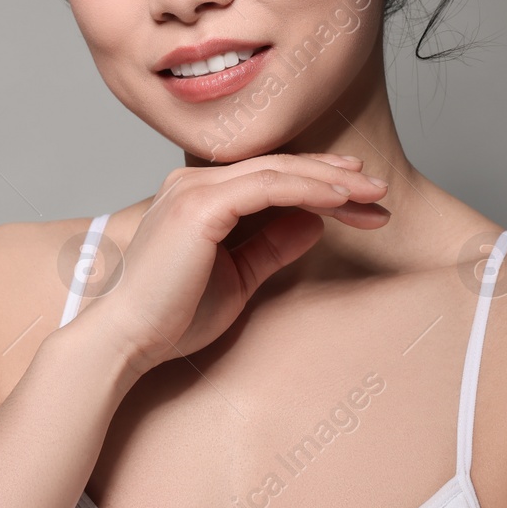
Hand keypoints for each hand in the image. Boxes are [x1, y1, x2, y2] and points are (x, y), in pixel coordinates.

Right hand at [83, 152, 389, 373]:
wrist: (127, 340)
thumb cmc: (172, 316)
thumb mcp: (238, 276)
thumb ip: (273, 245)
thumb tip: (314, 222)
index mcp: (198, 194)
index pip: (270, 176)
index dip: (318, 181)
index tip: (358, 194)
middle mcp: (193, 181)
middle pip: (279, 167)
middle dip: (334, 176)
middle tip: (379, 189)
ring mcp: (194, 189)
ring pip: (278, 171)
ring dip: (331, 181)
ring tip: (372, 194)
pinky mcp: (200, 206)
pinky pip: (267, 188)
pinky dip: (308, 190)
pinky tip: (339, 200)